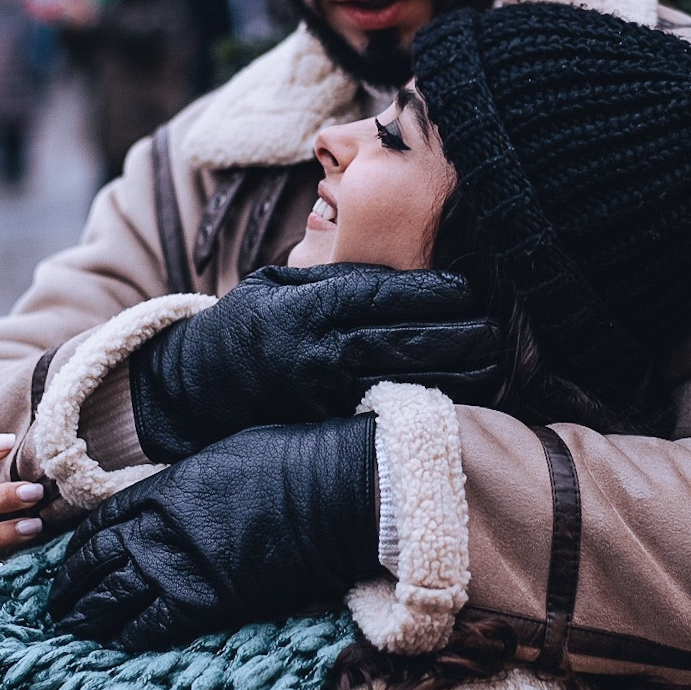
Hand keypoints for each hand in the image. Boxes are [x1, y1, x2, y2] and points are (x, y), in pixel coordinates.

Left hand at [47, 416, 379, 650]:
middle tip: (56, 606)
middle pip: (93, 565)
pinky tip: (111, 646)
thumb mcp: (224, 453)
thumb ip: (190, 478)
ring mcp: (176, 568)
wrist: (330, 493)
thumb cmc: (290, 461)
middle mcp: (156, 530)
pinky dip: (124, 639)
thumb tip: (184, 490)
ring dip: (84, 618)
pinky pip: (146, 628)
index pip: (99, 524)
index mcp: (161, 490)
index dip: (77, 548)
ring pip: (108, 600)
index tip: (68, 562)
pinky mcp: (203, 604)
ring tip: (69, 631)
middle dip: (68, 588)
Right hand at [129, 264, 501, 462]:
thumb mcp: (275, 286)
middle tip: (497, 329)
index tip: (470, 288)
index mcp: (307, 307)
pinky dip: (426, 404)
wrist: (193, 392)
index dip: (433, 292)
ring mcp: (322, 394)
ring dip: (456, 373)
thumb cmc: (243, 328)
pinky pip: (384, 412)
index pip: (382, 294)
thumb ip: (330, 277)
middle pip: (405, 339)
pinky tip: (460, 398)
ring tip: (494, 362)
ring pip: (403, 380)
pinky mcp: (325, 425)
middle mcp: (316, 350)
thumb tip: (392, 264)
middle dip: (459, 334)